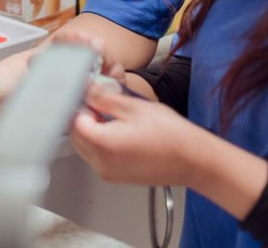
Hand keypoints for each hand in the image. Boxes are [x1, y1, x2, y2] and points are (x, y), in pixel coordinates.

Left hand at [69, 73, 198, 186]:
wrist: (193, 160)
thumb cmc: (171, 135)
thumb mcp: (133, 107)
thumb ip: (103, 98)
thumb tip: (85, 89)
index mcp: (103, 145)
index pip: (73, 122)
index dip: (80, 105)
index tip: (88, 95)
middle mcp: (102, 164)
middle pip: (77, 136)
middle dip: (85, 118)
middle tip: (103, 103)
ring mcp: (109, 174)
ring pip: (86, 147)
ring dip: (93, 130)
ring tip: (116, 118)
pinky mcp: (117, 177)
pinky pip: (99, 157)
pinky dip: (102, 143)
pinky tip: (122, 132)